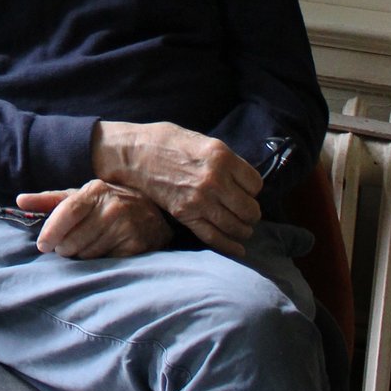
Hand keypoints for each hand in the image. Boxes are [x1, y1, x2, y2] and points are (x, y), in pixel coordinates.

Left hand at [15, 181, 172, 258]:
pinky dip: (98, 261)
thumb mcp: (80, 197)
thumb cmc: (107, 205)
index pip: (68, 211)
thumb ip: (49, 201)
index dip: (52, 231)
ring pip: (88, 254)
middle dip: (65, 248)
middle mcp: (113, 206)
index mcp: (95, 191)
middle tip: (68, 246)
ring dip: (81, 256)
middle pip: (74, 239)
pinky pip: (105, 262)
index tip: (43, 246)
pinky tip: (104, 252)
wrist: (153, 213)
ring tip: (88, 246)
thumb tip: (19, 200)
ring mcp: (127, 226)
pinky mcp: (137, 245)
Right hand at [90, 120, 262, 255]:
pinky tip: (238, 249)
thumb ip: (224, 160)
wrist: (134, 153)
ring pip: (236, 225)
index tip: (245, 190)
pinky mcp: (185, 215)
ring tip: (242, 228)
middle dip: (250, 212)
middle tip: (246, 212)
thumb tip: (240, 179)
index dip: (252, 189)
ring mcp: (200, 200)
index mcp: (222, 157)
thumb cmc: (166, 142)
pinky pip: (214, 236)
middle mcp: (215, 180)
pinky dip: (229, 246)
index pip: (256, 184)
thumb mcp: (203, 141)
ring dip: (243, 229)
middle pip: (250, 208)